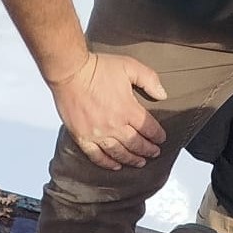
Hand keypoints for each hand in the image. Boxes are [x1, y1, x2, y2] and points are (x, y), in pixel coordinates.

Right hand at [49, 51, 166, 170]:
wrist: (70, 72)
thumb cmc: (97, 68)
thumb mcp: (129, 66)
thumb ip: (149, 79)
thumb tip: (162, 94)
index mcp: (127, 109)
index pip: (148, 128)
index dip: (157, 135)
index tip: (161, 138)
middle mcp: (114, 125)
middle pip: (136, 144)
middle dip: (148, 150)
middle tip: (154, 153)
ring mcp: (97, 134)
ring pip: (119, 153)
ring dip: (131, 159)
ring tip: (140, 162)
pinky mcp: (82, 137)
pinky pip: (96, 156)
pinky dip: (107, 163)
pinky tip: (115, 166)